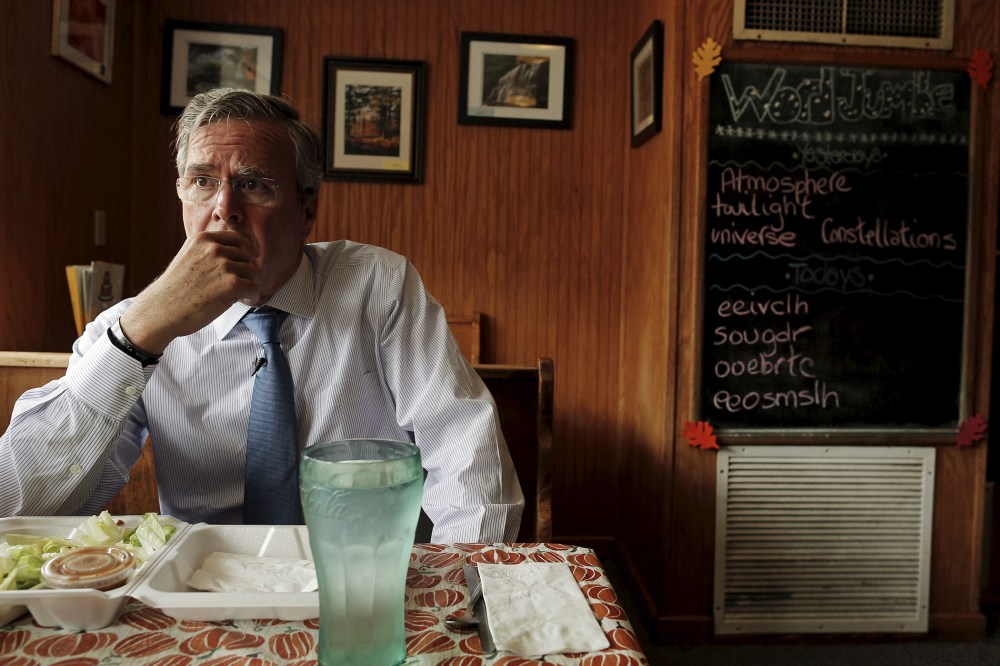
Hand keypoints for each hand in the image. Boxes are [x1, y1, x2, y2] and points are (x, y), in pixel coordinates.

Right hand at [118, 230, 259, 353]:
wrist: (161, 310)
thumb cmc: (175, 289)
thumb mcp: (189, 257)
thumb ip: (209, 252)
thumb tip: (238, 253)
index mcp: (203, 239)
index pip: (238, 239)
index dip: (246, 252)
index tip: (247, 262)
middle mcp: (214, 248)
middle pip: (248, 256)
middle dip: (246, 270)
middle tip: (240, 283)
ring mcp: (223, 265)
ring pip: (253, 272)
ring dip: (249, 284)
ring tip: (239, 294)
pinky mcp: (231, 284)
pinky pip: (254, 288)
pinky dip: (252, 297)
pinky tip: (244, 301)